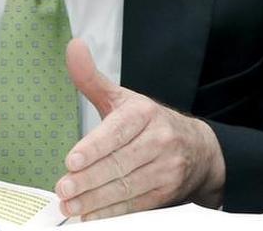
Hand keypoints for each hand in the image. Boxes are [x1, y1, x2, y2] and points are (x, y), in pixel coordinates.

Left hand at [55, 39, 224, 220]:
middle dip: (89, 179)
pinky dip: (112, 212)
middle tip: (64, 189)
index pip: (117, 132)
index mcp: (145, 113)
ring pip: (127, 186)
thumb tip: (73, 48)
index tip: (72, 161)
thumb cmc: (150, 124)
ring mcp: (166, 167)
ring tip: (70, 206)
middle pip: (120, 163)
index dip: (94, 148)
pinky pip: (136, 204)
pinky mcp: (167, 191)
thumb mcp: (123, 99)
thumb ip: (92, 79)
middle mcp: (159, 139)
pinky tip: (91, 215)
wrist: (198, 148)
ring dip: (95, 200)